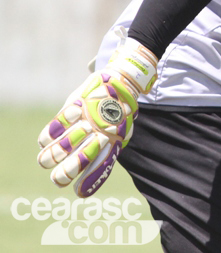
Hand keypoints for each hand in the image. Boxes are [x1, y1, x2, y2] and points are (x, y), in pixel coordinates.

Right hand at [37, 27, 157, 197]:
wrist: (121, 81)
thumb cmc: (118, 113)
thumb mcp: (120, 132)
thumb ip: (108, 152)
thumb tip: (89, 179)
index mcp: (113, 140)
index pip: (100, 167)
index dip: (88, 182)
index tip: (79, 192)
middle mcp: (99, 132)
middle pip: (74, 163)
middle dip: (63, 174)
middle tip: (58, 177)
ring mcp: (86, 119)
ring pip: (59, 148)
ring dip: (51, 156)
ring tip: (48, 159)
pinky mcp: (74, 105)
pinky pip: (54, 128)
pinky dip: (47, 137)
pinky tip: (46, 142)